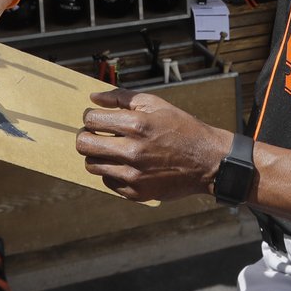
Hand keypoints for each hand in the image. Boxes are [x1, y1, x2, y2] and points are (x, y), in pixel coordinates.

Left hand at [78, 89, 232, 201]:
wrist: (207, 162)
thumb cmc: (181, 128)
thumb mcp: (155, 104)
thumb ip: (121, 98)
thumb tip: (94, 97)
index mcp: (136, 125)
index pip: (91, 120)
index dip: (90, 117)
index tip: (97, 119)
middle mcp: (132, 151)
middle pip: (83, 144)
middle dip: (86, 136)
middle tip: (96, 135)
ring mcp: (133, 174)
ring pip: (91, 165)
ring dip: (97, 155)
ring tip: (111, 150)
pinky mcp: (136, 192)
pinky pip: (107, 181)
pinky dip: (112, 172)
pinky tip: (126, 164)